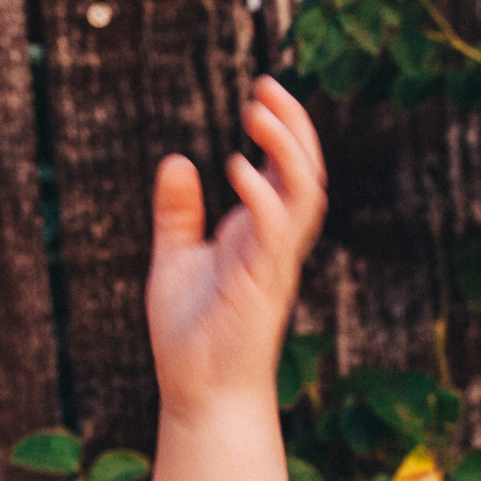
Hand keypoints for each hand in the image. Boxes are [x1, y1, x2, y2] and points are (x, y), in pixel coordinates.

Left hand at [146, 75, 328, 407]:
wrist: (200, 394)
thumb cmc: (191, 334)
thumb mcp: (176, 258)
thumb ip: (178, 213)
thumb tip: (176, 160)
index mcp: (259, 234)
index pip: (285, 171)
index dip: (281, 131)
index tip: (260, 93)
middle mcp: (275, 243)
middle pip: (305, 172)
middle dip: (293, 127)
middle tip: (266, 86)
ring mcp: (274, 263)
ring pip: (302, 195)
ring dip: (286, 150)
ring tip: (258, 111)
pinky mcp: (262, 285)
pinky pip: (275, 232)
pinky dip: (261, 197)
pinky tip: (237, 168)